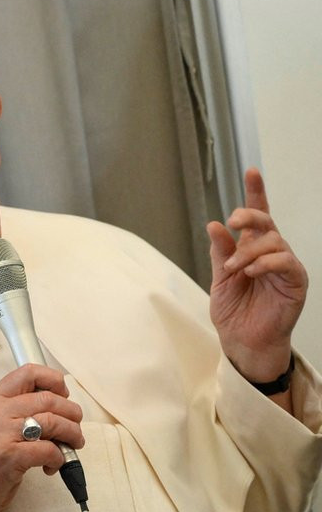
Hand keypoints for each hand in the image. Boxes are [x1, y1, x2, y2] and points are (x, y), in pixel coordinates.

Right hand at [0, 364, 83, 511]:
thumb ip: (18, 408)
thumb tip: (59, 403)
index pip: (28, 372)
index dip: (54, 380)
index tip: (63, 395)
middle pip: (48, 399)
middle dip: (71, 413)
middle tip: (75, 427)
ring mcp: (1, 433)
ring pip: (52, 422)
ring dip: (71, 434)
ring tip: (72, 445)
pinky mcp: (9, 457)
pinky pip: (48, 450)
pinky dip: (59, 457)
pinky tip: (53, 464)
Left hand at [206, 168, 307, 383]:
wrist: (242, 340)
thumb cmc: (234, 310)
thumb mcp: (220, 277)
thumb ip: (220, 252)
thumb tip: (214, 224)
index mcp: (252, 249)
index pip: (256, 217)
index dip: (255, 193)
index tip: (252, 171)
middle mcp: (271, 253)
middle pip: (266, 222)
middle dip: (249, 216)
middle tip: (232, 223)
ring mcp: (285, 267)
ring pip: (274, 241)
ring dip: (249, 251)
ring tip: (234, 268)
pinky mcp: (296, 282)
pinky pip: (286, 263)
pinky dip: (266, 263)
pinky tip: (251, 272)